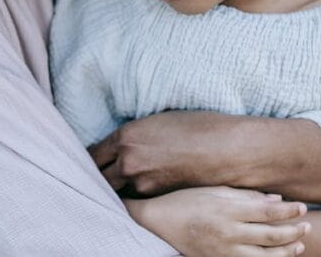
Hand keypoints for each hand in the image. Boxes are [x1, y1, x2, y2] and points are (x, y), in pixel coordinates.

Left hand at [90, 111, 247, 194]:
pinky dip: (136, 197)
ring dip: (116, 189)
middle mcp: (127, 162)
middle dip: (98, 176)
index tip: (91, 162)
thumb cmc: (201, 128)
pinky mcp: (158, 200)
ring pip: (116, 192)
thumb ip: (134, 136)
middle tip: (98, 177)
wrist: (231, 150)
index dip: (90, 159)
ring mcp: (142, 184)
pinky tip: (142, 192)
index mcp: (126, 137)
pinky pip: (136, 200)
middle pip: (98, 177)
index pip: (92, 154)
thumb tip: (122, 147)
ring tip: (120, 186)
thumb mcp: (158, 121)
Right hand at [125, 186, 310, 256]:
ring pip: (264, 256)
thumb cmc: (185, 200)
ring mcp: (223, 251)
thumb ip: (245, 195)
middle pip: (270, 235)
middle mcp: (227, 232)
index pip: (267, 211)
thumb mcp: (214, 190)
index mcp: (226, 209)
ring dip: (286, 251)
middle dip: (293, 231)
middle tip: (307, 226)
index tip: (303, 207)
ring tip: (300, 245)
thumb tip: (276, 198)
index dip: (288, 211)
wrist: (157, 223)